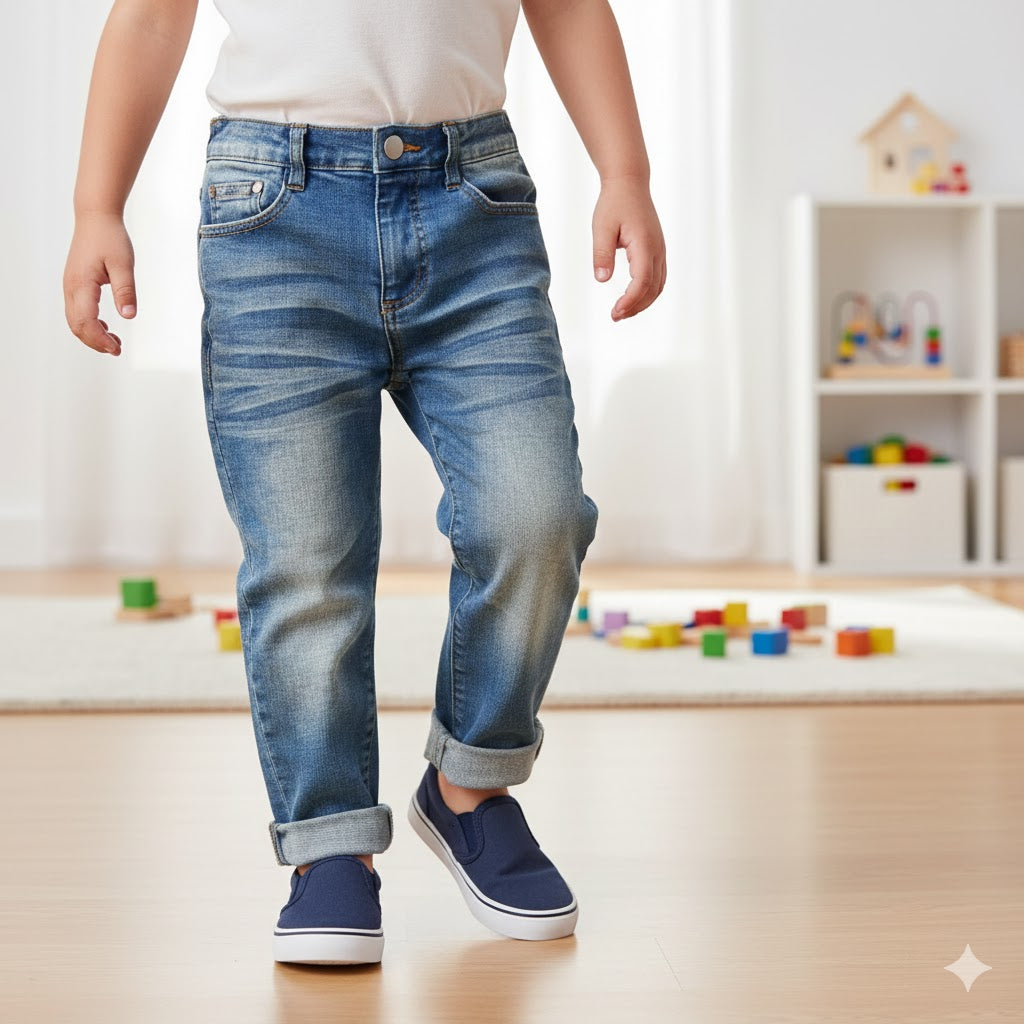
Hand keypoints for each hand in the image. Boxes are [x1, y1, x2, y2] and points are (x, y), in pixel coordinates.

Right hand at [63, 211, 136, 355]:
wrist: (96, 218)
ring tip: (115, 343)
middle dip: (95, 342)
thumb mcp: (124, 264)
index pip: (85, 322)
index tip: (117, 349)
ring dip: (92, 335)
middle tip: (117, 350)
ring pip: (74, 321)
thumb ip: (126, 291)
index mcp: (81, 284)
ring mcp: (70, 286)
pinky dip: (90, 325)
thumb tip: (129, 316)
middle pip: (76, 326)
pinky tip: (107, 328)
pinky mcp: (75, 285)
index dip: (100, 340)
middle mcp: (71, 287)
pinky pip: (77, 312)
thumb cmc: (110, 238)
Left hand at [592, 176, 665, 320]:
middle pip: (652, 288)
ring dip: (642, 303)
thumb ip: (602, 254)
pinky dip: (647, 293)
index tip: (615, 312)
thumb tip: (602, 279)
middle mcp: (657, 250)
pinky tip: (631, 299)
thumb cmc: (614, 203)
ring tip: (621, 312)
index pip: (642, 281)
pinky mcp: (657, 251)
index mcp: (645, 244)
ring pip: (658, 286)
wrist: (629, 183)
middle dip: (635, 307)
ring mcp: (660, 251)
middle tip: (615, 316)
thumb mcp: (602, 228)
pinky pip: (658, 278)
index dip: (630, 300)